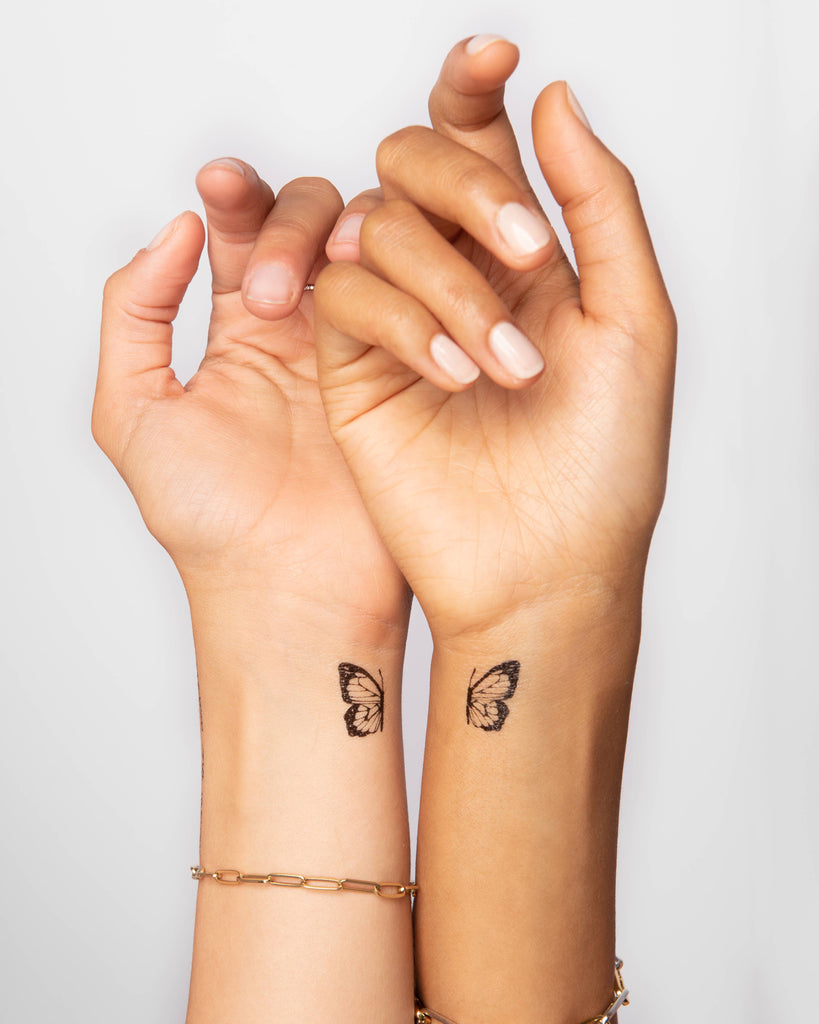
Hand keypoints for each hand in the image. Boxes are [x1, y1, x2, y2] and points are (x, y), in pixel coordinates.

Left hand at [93, 162, 406, 621]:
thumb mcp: (132, 413)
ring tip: (331, 271)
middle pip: (310, 221)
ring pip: (372, 247)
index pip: (237, 235)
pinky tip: (387, 276)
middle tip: (267, 291)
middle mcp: (304, 327)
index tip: (218, 186)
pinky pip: (415, 298)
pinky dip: (407, 273)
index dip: (232, 196)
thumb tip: (174, 231)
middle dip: (288, 224)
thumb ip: (135, 317)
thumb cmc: (209, 522)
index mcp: (239, 332)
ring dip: (353, 238)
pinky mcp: (413, 371)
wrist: (292, 592)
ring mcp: (364, 346)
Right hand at [314, 37, 675, 641]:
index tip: (495, 53)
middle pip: (412, 160)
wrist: (545, 568)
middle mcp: (455, 275)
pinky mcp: (350, 367)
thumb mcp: (633, 319)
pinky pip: (344, 297)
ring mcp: (397, 319)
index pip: (482, 143)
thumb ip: (599, 203)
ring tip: (505, 366)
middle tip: (525, 250)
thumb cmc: (602, 462)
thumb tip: (552, 98)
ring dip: (445, 280)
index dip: (475, 85)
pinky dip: (402, 320)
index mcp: (525, 256)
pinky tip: (456, 374)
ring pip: (374, 224)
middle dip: (465, 185)